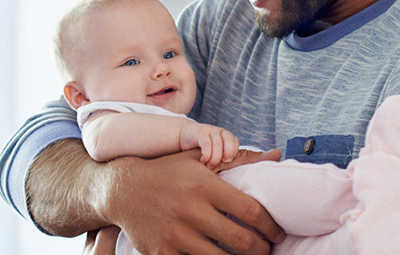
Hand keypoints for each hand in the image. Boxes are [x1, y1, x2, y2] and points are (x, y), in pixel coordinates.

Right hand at [99, 148, 284, 254]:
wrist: (122, 190)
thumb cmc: (167, 173)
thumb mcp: (199, 160)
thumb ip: (238, 161)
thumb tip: (276, 156)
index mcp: (204, 186)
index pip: (252, 212)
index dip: (272, 227)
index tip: (277, 233)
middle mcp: (191, 210)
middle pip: (242, 241)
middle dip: (262, 250)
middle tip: (266, 249)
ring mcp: (175, 234)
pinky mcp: (162, 252)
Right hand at [180, 124, 240, 168]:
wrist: (184, 135)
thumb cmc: (201, 147)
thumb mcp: (213, 149)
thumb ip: (222, 155)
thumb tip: (229, 166)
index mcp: (225, 135)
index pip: (235, 141)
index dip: (233, 152)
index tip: (226, 161)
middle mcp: (219, 131)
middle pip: (229, 139)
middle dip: (228, 153)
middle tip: (222, 162)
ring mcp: (209, 130)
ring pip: (218, 143)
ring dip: (215, 158)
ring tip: (209, 166)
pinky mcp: (200, 133)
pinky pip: (206, 144)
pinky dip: (206, 155)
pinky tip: (203, 160)